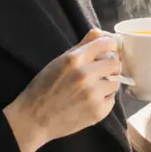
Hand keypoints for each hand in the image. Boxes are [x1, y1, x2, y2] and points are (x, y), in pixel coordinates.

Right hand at [4, 30, 120, 151]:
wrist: (34, 119)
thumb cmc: (44, 88)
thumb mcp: (58, 62)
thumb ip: (81, 46)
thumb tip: (99, 32)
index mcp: (74, 59)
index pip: (106, 43)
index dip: (108, 47)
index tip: (105, 52)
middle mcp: (86, 74)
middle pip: (115, 62)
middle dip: (110, 66)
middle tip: (101, 72)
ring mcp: (93, 94)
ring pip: (116, 82)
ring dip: (107, 84)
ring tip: (92, 89)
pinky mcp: (98, 111)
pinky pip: (112, 100)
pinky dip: (104, 100)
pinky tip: (89, 102)